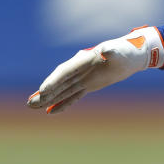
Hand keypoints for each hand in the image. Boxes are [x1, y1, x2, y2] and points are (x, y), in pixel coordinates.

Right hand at [27, 26, 163, 113]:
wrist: (132, 55)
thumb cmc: (126, 51)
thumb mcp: (120, 51)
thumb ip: (112, 52)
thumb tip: (106, 51)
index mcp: (83, 60)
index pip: (65, 72)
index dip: (54, 81)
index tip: (43, 90)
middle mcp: (80, 69)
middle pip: (59, 83)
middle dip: (45, 93)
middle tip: (30, 103)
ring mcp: (83, 77)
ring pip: (63, 90)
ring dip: (49, 99)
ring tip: (32, 107)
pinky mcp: (89, 85)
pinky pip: (74, 95)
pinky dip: (63, 103)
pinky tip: (51, 111)